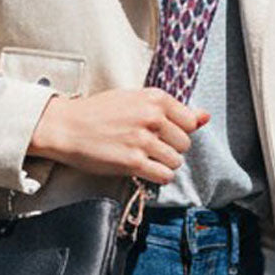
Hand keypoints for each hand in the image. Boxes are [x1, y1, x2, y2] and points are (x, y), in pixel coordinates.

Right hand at [27, 87, 209, 184]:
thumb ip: (172, 109)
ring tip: (144, 157)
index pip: (190, 121)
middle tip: (149, 146)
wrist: (68, 126)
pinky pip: (164, 176)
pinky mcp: (133, 162)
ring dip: (163, 164)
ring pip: (176, 161)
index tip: (163, 132)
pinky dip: (157, 176)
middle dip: (171, 148)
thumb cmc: (101, 111)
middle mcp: (152, 116)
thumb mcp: (136, 99)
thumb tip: (206, 117)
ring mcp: (143, 140)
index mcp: (155, 98)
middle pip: (184, 144)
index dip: (178, 130)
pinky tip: (143, 169)